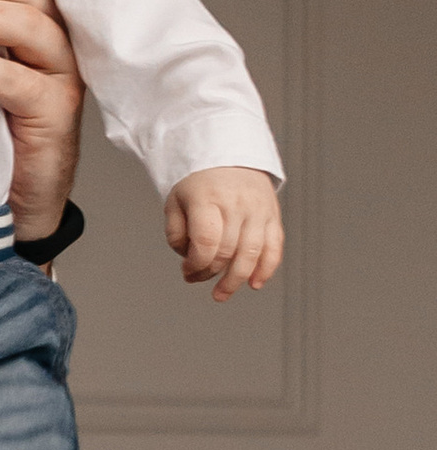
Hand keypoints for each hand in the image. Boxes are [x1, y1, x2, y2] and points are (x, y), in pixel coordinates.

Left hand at [165, 164, 283, 299]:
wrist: (230, 155)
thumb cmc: (199, 184)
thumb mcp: (175, 201)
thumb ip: (175, 232)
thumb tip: (189, 259)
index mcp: (208, 198)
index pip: (207, 241)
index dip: (196, 264)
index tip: (186, 270)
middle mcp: (237, 203)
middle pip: (227, 250)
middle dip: (209, 273)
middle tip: (196, 277)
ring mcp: (258, 209)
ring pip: (252, 253)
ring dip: (236, 280)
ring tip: (221, 294)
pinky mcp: (273, 215)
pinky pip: (274, 246)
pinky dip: (267, 268)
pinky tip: (255, 284)